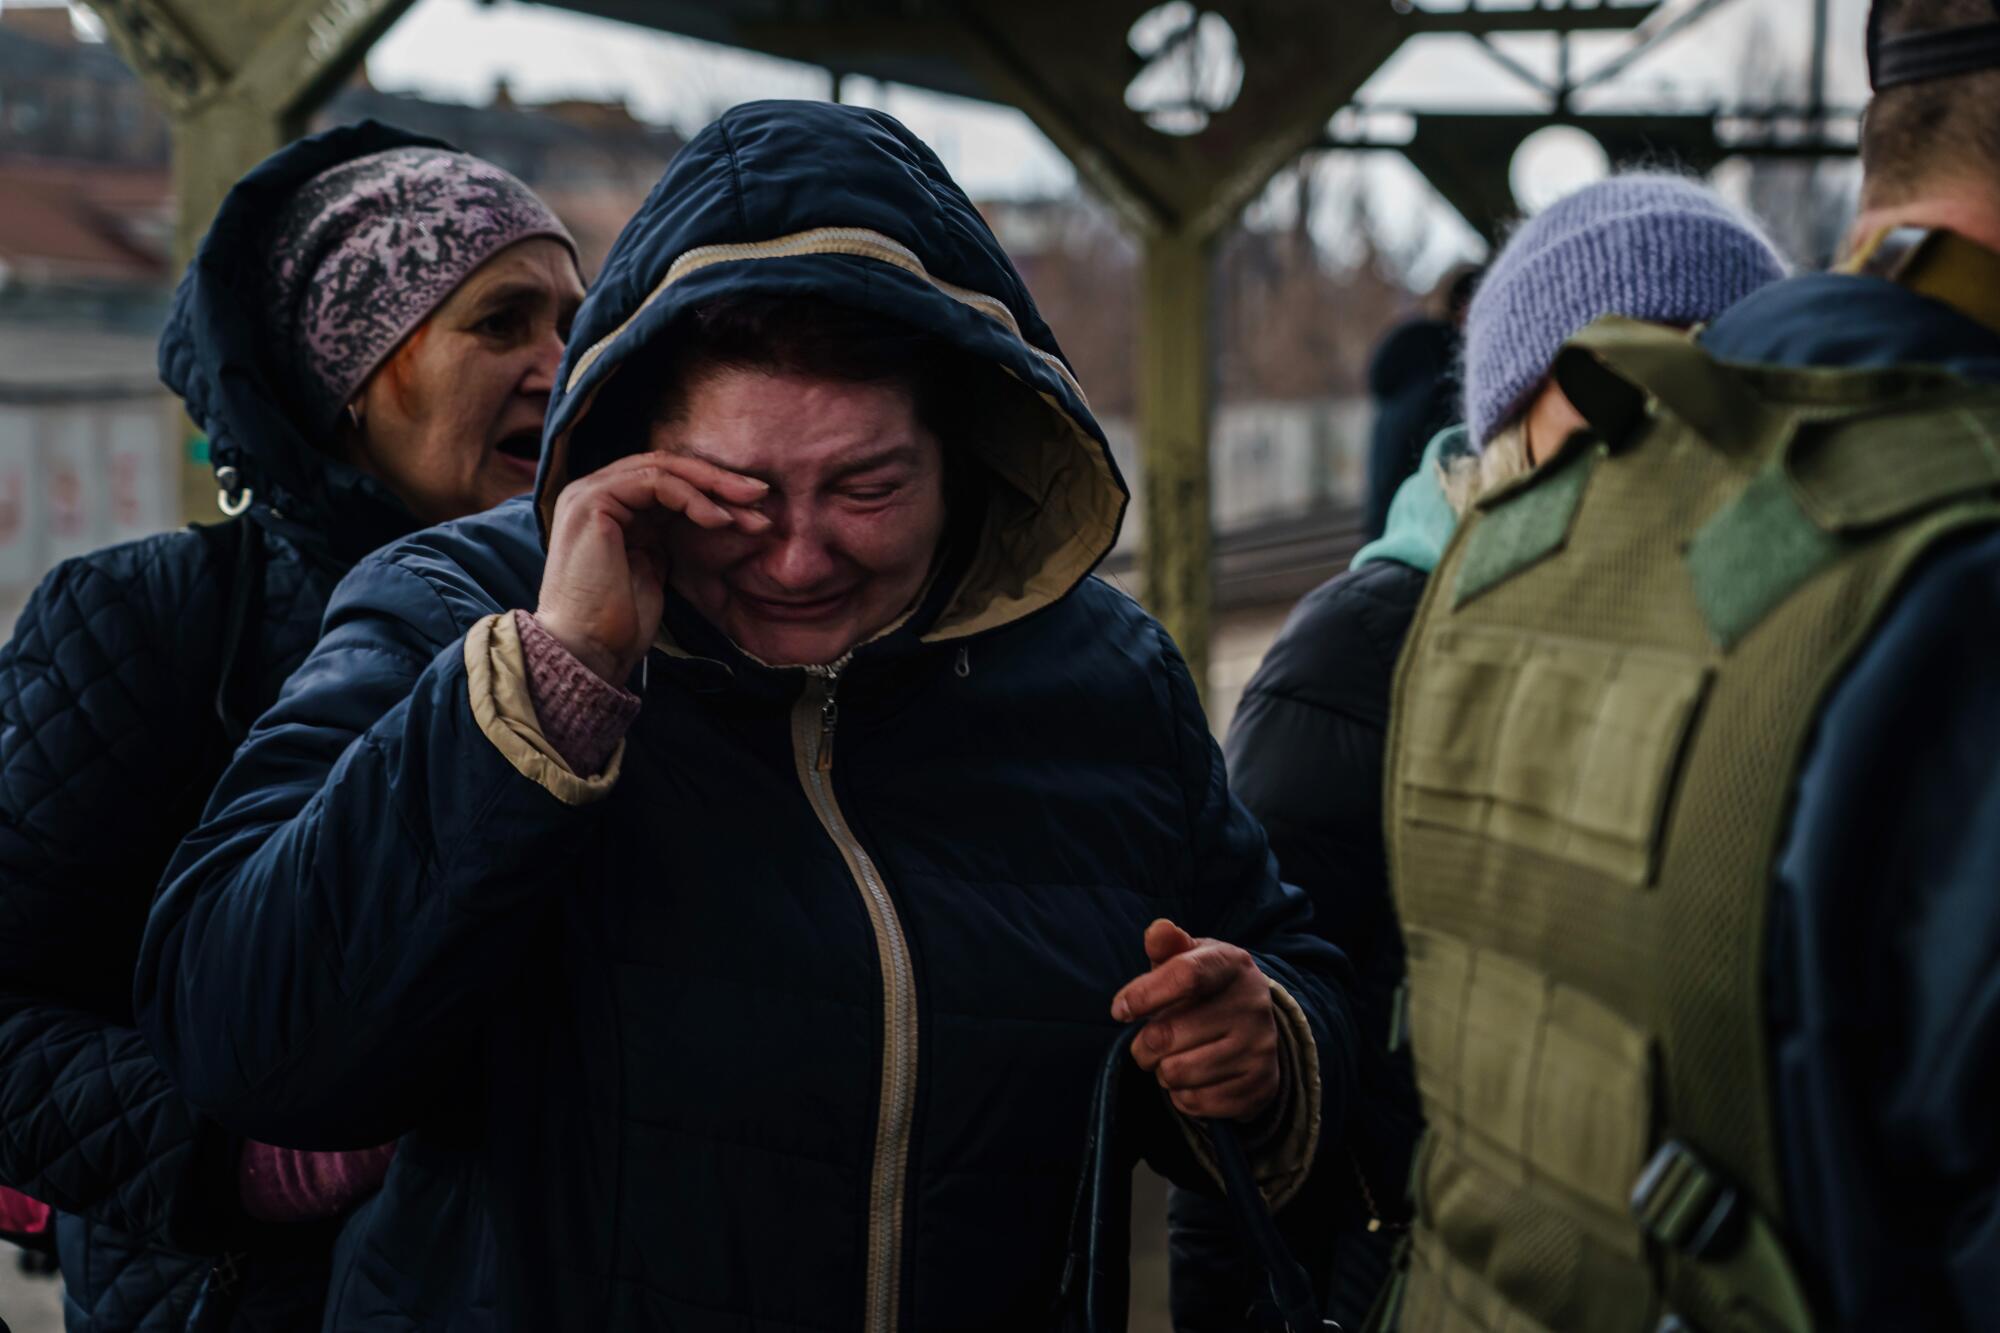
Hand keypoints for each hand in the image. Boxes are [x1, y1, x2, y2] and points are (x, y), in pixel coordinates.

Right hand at [535, 452, 769, 682]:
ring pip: (664, 469)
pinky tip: (720, 521)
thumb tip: (710, 516)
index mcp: (607, 507)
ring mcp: (589, 493)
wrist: (588, 649)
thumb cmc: (619, 621)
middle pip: (666, 468)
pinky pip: (655, 482)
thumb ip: (665, 536)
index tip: (753, 508)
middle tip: (762, 496)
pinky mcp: (593, 501)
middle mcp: (594, 492)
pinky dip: (693, 498)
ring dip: (714, 487)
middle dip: (719, 481)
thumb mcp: (651, 567)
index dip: (711, 489)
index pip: (665, 481)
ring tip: (751, 512)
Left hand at [1111, 919, 1280, 1121]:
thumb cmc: (1205, 987)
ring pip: (1176, 1074)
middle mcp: (1253, 1005)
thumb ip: (1168, 944)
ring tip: (1173, 1057)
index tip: (1119, 1010)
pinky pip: (1194, 1103)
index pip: (1185, 976)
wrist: (1255, 1026)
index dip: (1143, 995)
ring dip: (1161, 1071)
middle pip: (1167, 1035)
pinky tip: (1194, 1078)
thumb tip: (1157, 931)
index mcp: (1233, 964)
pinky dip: (1182, 1095)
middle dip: (1142, 1045)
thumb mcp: (1189, 958)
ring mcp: (1260, 1047)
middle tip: (1148, 1042)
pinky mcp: (1259, 1086)